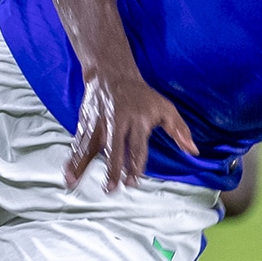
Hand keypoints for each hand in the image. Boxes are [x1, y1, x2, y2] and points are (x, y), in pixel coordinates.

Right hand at [67, 70, 198, 192]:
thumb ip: (179, 130)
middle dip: (112, 167)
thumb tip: (194, 151)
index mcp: (138, 120)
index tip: (133, 181)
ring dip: (82, 165)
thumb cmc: (142, 96)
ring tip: (73, 182)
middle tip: (111, 186)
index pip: (137, 145)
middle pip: (114, 147)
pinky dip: (72, 159)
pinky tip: (67, 175)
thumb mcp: (165, 108)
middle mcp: (117, 121)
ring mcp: (99, 123)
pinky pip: (78, 143)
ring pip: (90, 146)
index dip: (135, 164)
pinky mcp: (86, 123)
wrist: (112, 73)